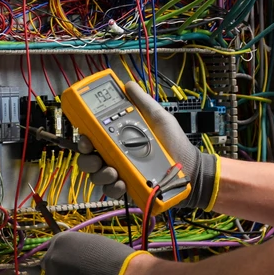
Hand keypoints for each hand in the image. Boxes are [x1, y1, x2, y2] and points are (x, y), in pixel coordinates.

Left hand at [42, 231, 148, 274]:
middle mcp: (52, 256)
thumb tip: (74, 256)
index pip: (54, 249)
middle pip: (50, 265)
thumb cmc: (113, 257)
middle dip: (61, 270)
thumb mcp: (92, 243)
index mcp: (61, 240)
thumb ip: (77, 249)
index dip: (64, 257)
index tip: (70, 263)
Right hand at [77, 81, 218, 209]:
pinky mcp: (126, 188)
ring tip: (114, 171)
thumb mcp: (158, 117)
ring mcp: (119, 172)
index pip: (93, 137)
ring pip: (96, 175)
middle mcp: (115, 154)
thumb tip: (128, 84)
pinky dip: (113, 187)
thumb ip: (142, 102)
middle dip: (87, 158)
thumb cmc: (173, 141)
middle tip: (97, 156)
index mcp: (118, 137)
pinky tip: (122, 182)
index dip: (84, 137)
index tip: (86, 137)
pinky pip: (110, 190)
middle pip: (88, 157)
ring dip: (100, 174)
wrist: (188, 167)